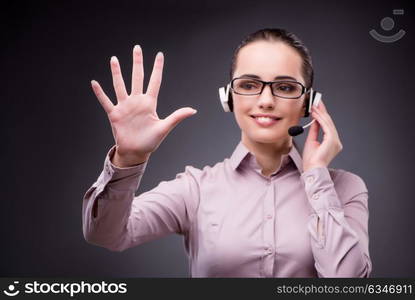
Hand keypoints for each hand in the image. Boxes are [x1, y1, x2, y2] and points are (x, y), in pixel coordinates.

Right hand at [90, 45, 197, 164]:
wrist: (136, 152)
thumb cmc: (150, 141)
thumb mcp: (164, 128)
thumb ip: (177, 117)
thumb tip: (193, 110)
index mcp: (149, 103)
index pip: (154, 81)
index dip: (157, 68)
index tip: (159, 55)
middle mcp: (137, 102)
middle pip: (137, 78)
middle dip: (137, 63)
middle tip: (137, 48)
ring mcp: (125, 107)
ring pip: (120, 86)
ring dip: (117, 73)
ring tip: (114, 59)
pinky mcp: (115, 115)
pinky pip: (106, 101)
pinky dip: (100, 93)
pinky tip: (94, 82)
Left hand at [302, 99, 342, 171]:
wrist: (312, 168)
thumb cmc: (311, 159)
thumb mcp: (312, 141)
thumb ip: (315, 130)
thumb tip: (315, 120)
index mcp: (332, 142)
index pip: (327, 125)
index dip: (322, 115)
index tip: (318, 106)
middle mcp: (336, 141)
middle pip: (329, 122)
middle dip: (322, 111)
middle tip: (316, 101)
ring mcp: (335, 140)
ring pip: (328, 123)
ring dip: (320, 113)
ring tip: (314, 105)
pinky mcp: (332, 140)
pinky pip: (326, 126)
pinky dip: (320, 118)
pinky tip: (315, 113)